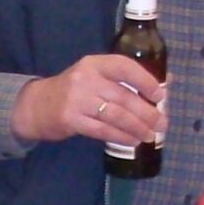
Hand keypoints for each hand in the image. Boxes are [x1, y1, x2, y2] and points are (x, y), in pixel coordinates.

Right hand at [11, 54, 166, 149]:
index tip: (160, 95)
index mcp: (95, 64)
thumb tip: (167, 82)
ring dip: (137, 127)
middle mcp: (85, 78)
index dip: (145, 80)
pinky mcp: (71, 120)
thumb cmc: (74, 90)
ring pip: (115, 116)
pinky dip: (120, 137)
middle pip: (123, 97)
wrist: (37, 105)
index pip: (124, 67)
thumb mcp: (95, 77)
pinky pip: (102, 130)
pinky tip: (132, 141)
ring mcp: (76, 99)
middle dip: (147, 112)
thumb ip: (126, 78)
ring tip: (150, 135)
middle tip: (162, 123)